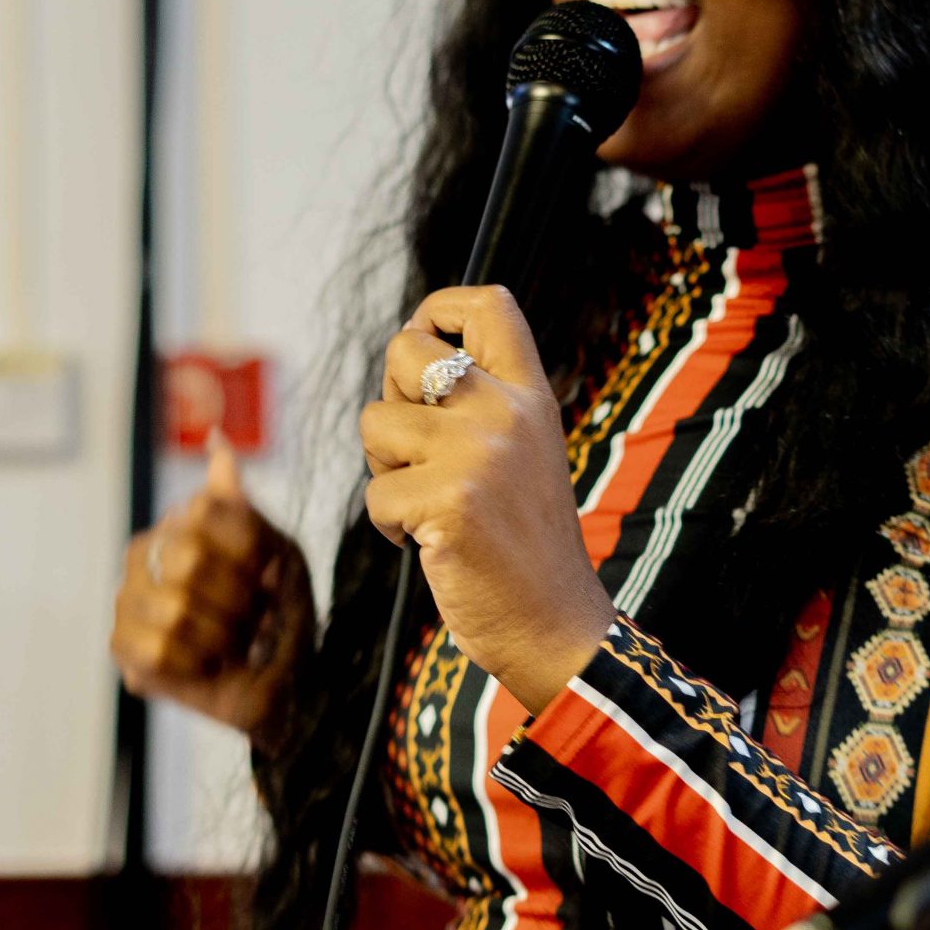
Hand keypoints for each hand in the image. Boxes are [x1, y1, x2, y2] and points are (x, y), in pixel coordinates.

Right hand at [110, 434, 313, 746]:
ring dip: (223, 634)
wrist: (289, 683)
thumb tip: (217, 440)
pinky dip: (200, 663)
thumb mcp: (278, 549)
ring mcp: (129, 600)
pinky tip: (210, 664)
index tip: (269, 574)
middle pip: (186, 559)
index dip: (249, 552)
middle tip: (255, 616)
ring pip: (173, 609)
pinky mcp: (124, 649)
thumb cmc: (283, 613)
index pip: (201, 515)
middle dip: (237, 597)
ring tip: (236, 643)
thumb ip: (240, 505)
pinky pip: (159, 650)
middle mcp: (145, 553)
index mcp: (180, 523)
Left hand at [360, 286, 613, 715]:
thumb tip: (406, 353)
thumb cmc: (523, 544)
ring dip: (384, 470)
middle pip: (404, 350)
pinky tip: (428, 544)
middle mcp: (509, 412)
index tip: (425, 345)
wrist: (554, 625)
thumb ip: (480, 403)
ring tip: (426, 505)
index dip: (437, 309)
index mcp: (531, 395)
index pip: (488, 303)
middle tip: (417, 455)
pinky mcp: (448, 503)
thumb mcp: (522, 452)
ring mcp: (478, 455)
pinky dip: (389, 525)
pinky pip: (376, 493)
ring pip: (374, 423)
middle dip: (390, 401)